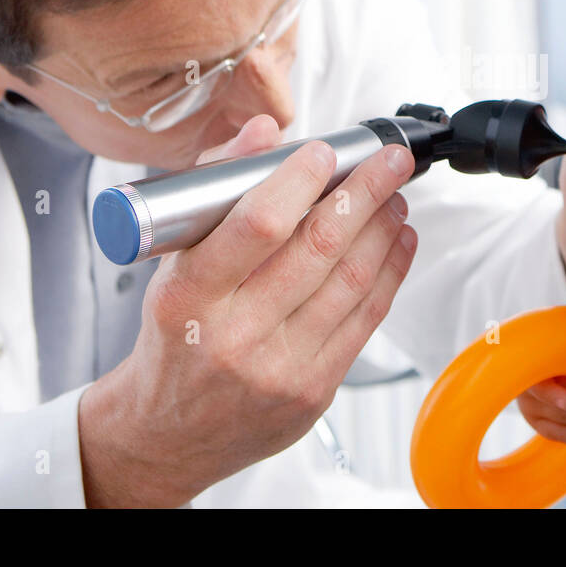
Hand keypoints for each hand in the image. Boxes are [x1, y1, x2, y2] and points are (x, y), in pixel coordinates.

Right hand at [77, 114, 417, 506]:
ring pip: (351, 282)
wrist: (167, 434)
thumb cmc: (172, 336)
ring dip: (384, 229)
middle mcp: (233, 336)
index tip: (326, 152)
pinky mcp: (313, 391)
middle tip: (389, 160)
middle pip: (318, 249)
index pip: (257, 226)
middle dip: (365, 193)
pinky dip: (390, 272)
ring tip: (394, 196)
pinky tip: (398, 241)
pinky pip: (365, 320)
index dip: (301, 180)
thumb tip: (263, 132)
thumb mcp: (171, 262)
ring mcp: (278, 369)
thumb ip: (214, 189)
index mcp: (187, 297)